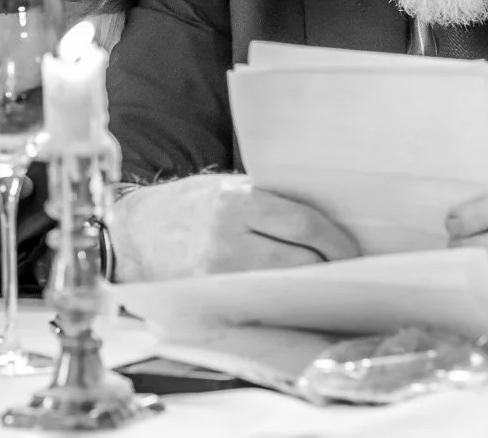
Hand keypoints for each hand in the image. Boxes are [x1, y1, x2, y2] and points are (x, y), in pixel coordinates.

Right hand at [109, 174, 359, 281]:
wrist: (134, 235)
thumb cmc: (186, 206)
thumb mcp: (224, 187)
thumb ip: (268, 200)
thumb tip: (322, 219)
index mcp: (235, 202)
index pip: (303, 223)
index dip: (335, 240)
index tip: (353, 249)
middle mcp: (227, 239)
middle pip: (299, 259)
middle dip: (328, 265)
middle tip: (347, 268)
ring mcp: (218, 272)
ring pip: (284, 284)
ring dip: (308, 284)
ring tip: (324, 281)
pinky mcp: (211, 295)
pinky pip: (259, 300)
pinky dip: (281, 297)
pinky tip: (291, 294)